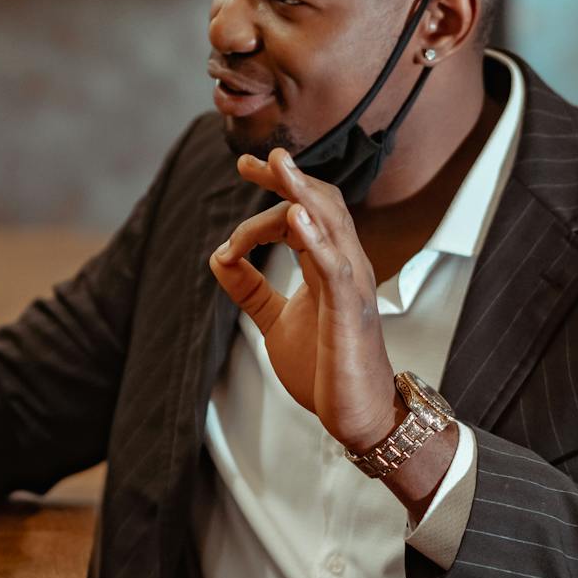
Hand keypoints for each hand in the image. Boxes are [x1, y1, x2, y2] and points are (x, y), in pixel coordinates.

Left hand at [209, 147, 399, 450]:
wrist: (359, 416)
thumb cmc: (325, 369)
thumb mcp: (276, 321)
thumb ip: (251, 290)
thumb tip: (218, 257)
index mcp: (328, 265)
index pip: (303, 210)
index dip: (275, 187)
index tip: (244, 168)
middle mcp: (345, 267)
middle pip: (321, 205)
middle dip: (288, 178)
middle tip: (253, 160)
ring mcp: (351, 286)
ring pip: (332, 226)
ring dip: (303, 194)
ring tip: (280, 166)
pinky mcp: (349, 312)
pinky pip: (334, 267)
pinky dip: (316, 239)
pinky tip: (295, 218)